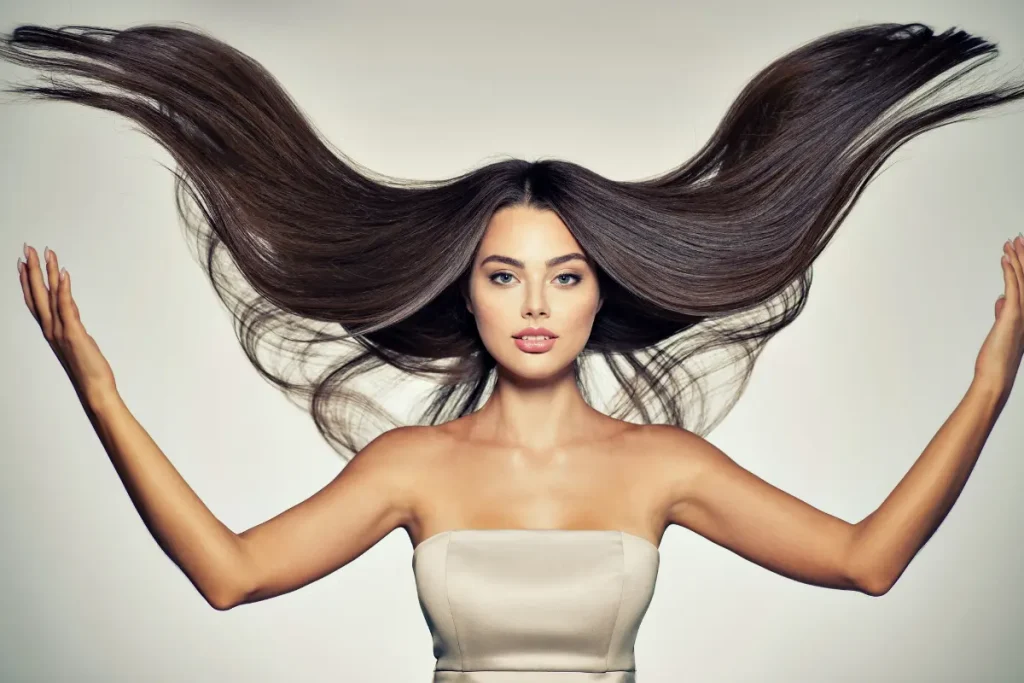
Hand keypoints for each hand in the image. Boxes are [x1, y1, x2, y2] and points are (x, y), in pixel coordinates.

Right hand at [18, 244, 116, 403]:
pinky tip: (63, 274)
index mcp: (50, 330)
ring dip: (47, 273)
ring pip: (50, 296)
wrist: (94, 387)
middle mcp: (51, 328)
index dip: (27, 281)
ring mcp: (60, 330)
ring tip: (46, 253)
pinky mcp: (74, 333)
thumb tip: (69, 310)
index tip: (23, 263)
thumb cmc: (87, 367)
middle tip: (27, 248)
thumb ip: (71, 325)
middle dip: (32, 270)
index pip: (34, 301)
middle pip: (37, 294)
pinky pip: (67, 307)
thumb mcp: (76, 341)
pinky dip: (64, 290)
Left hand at [973, 235, 1023, 398]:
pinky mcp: (1013, 316)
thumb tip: (1001, 299)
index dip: (1023, 266)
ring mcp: (1023, 313)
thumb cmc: (997, 357)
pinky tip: (1005, 259)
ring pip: (1021, 280)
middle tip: (1018, 238)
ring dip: (1016, 259)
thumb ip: (1003, 312)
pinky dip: (1009, 272)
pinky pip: (1012, 289)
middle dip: (1023, 256)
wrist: (996, 376)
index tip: (1019, 249)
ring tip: (1011, 242)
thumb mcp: (1001, 329)